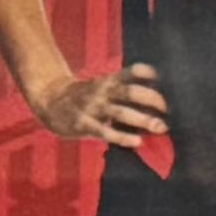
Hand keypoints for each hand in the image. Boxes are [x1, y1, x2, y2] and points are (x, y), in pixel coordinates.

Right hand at [30, 58, 165, 146]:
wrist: (47, 100)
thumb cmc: (83, 96)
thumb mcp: (100, 85)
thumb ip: (123, 89)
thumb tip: (158, 100)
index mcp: (108, 82)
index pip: (129, 73)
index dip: (145, 73)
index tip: (159, 77)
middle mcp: (102, 92)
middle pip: (129, 91)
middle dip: (151, 99)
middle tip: (167, 109)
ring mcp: (92, 108)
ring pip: (120, 112)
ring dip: (142, 119)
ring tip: (160, 127)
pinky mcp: (83, 124)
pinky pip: (104, 131)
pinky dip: (122, 136)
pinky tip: (137, 142)